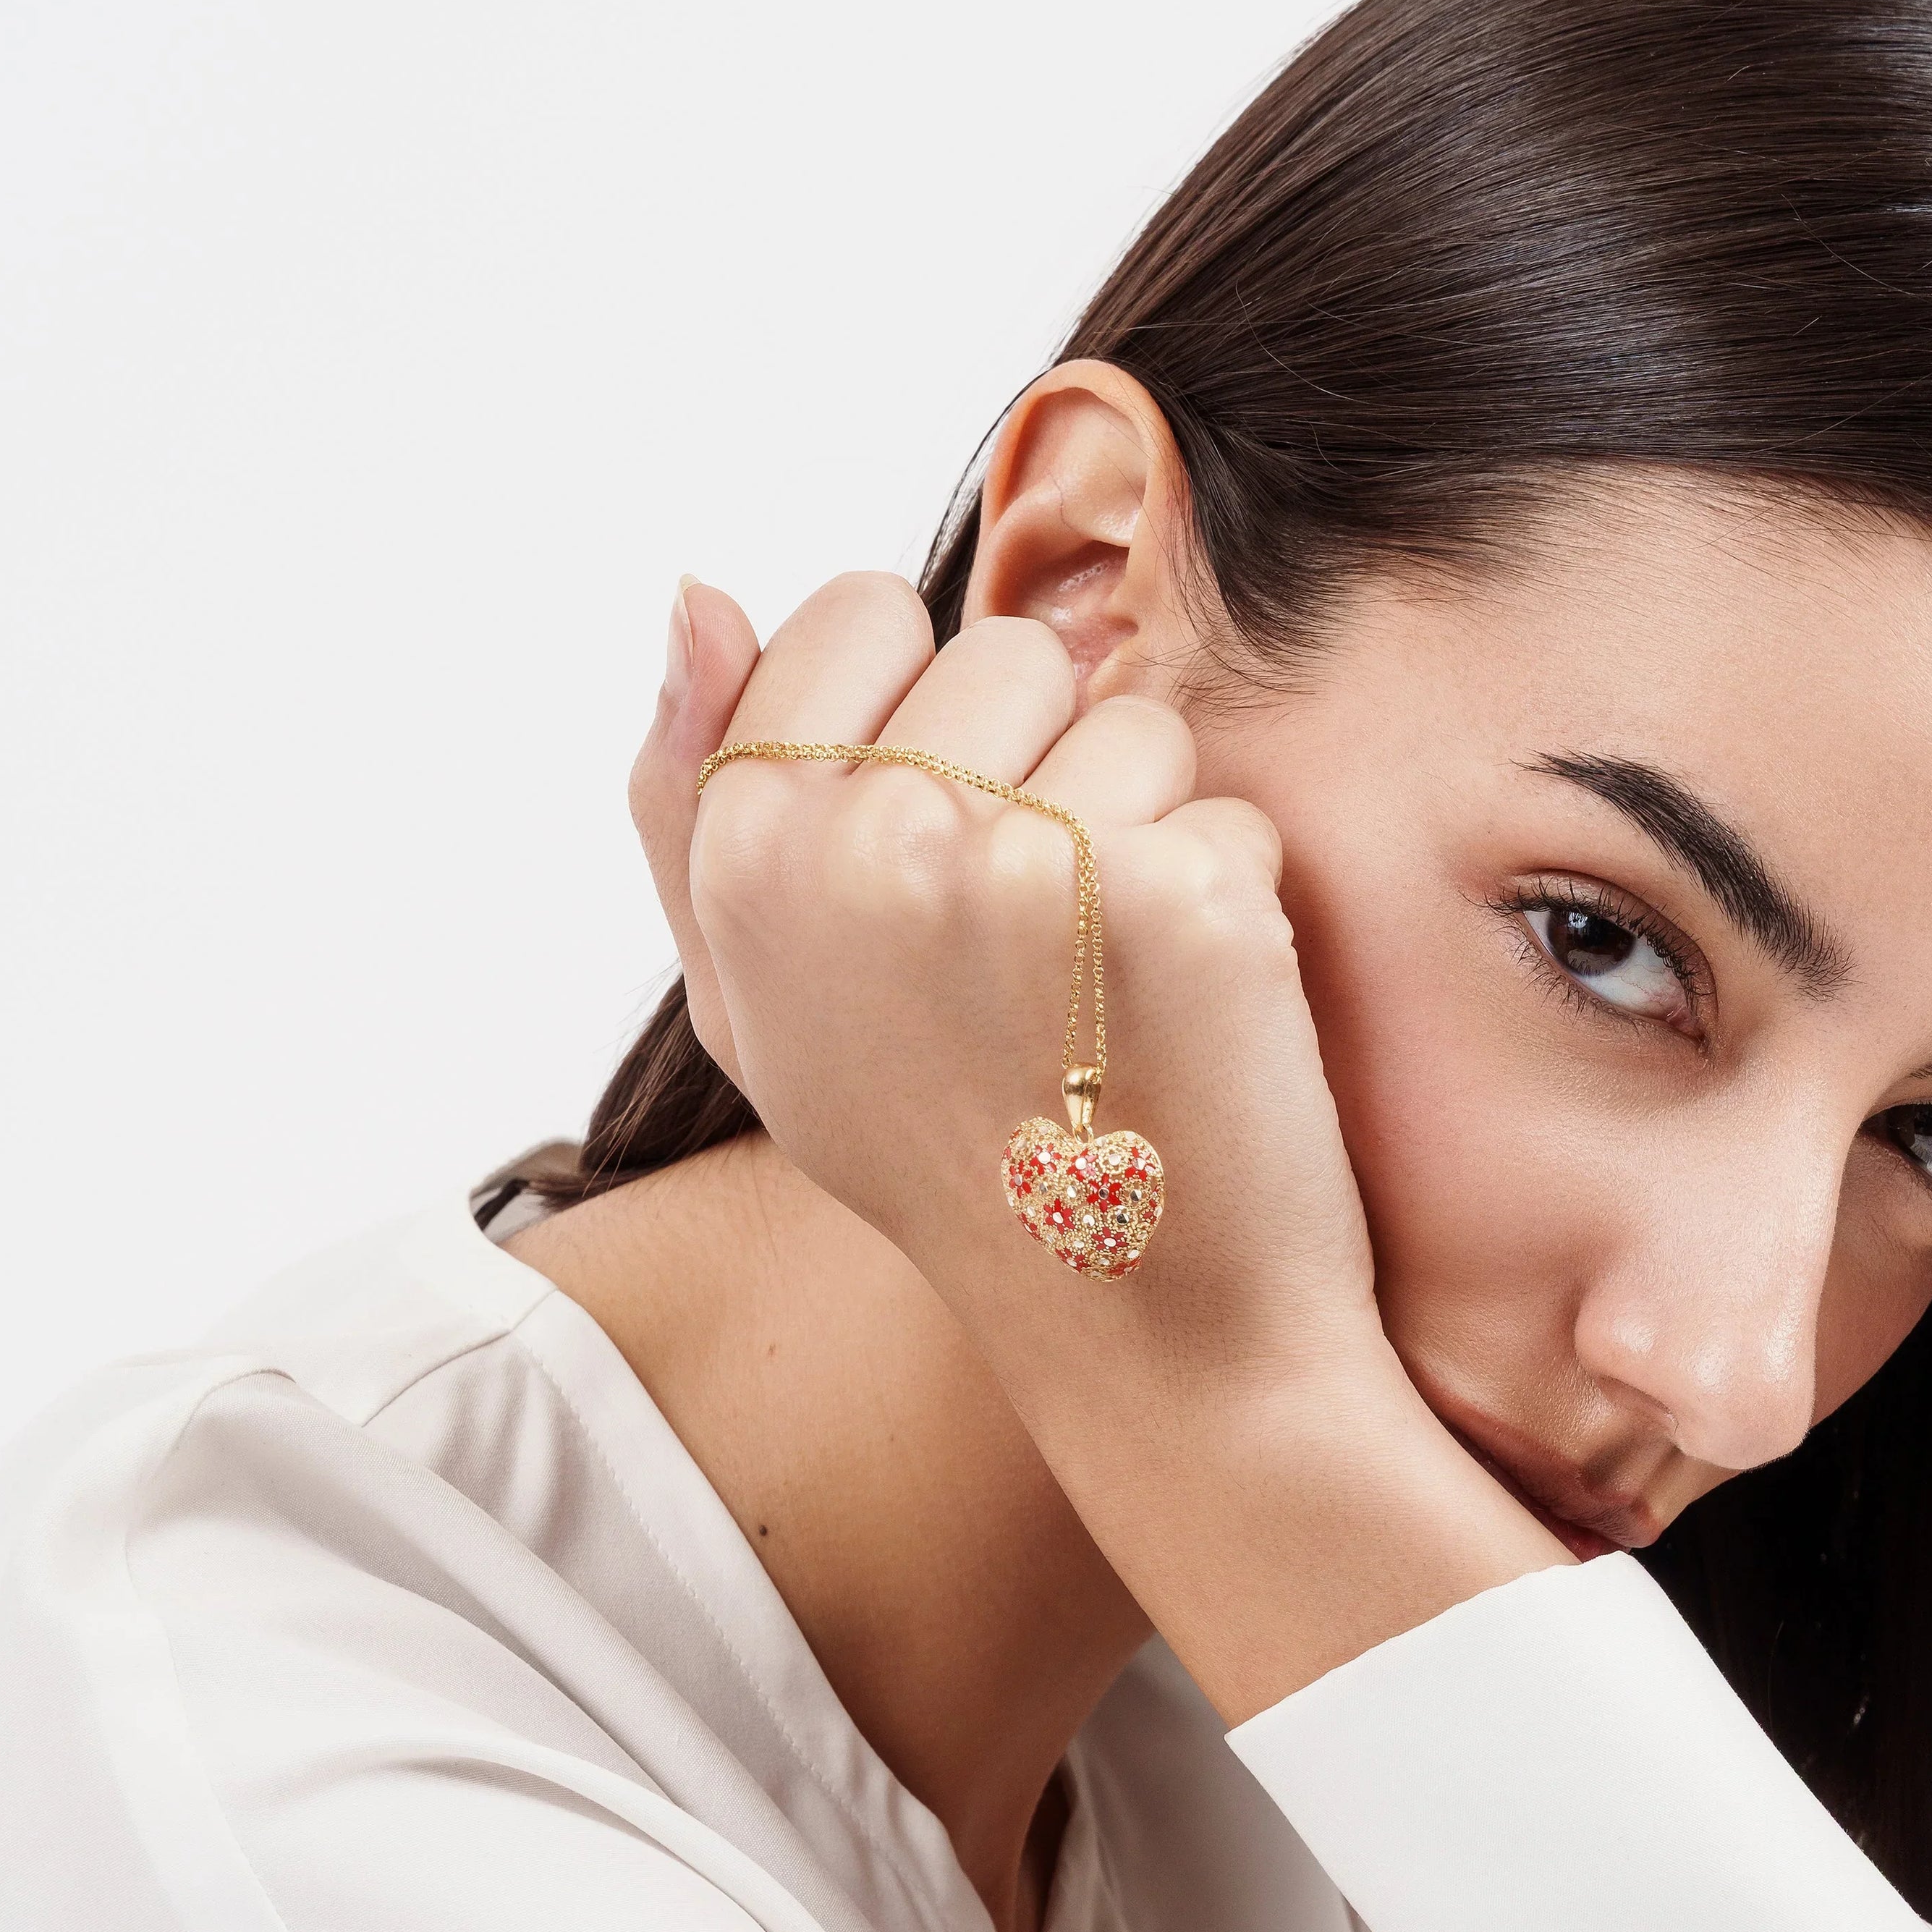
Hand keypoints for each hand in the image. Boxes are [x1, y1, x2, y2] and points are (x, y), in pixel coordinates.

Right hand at [638, 573, 1561, 1710]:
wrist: (1142, 1342)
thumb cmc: (949, 1159)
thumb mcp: (760, 1000)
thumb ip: (696, 795)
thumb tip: (695, 589)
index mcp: (750, 850)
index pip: (860, 612)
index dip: (929, 715)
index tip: (948, 851)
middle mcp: (866, 840)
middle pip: (1010, 652)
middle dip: (1048, 768)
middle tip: (1039, 950)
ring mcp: (1022, 864)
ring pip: (1135, 720)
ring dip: (1148, 832)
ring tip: (1112, 990)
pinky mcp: (1176, 894)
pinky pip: (1231, 808)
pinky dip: (1236, 902)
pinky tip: (1191, 1021)